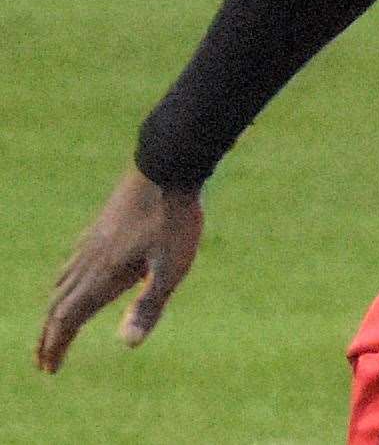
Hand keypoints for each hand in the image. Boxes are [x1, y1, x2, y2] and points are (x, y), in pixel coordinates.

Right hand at [36, 167, 202, 372]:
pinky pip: (73, 261)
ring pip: (63, 281)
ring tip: (57, 324)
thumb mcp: (171, 266)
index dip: (58, 345)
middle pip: (59, 304)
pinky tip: (76, 277)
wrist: (168, 167)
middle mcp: (90, 259)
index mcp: (103, 274)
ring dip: (56, 308)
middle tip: (45, 360)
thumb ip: (150, 303)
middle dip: (50, 334)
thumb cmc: (174, 218)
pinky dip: (66, 281)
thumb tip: (128, 344)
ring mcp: (93, 240)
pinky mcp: (102, 225)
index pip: (69, 318)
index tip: (51, 369)